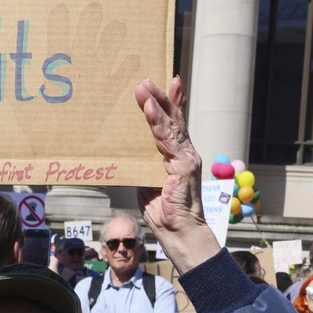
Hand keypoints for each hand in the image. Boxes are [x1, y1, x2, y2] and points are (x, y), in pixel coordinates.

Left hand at [134, 77, 219, 272]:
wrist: (178, 232)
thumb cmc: (163, 212)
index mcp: (177, 156)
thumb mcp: (148, 182)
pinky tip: (148, 110)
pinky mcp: (183, 166)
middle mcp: (185, 153)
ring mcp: (186, 158)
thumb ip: (143, 165)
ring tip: (143, 87)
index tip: (164, 84)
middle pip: (173, 118)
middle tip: (145, 79)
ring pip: (170, 125)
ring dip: (156, 104)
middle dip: (160, 97)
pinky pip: (167, 141)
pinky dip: (157, 124)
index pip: (174, 124)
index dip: (171, 103)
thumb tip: (125, 154)